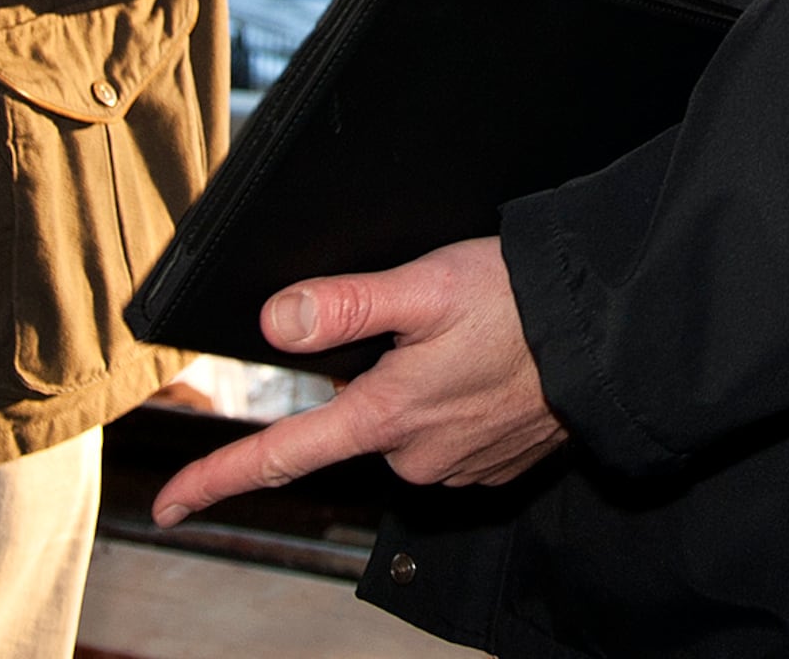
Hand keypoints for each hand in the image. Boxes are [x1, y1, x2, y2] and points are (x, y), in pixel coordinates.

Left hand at [148, 238, 564, 523]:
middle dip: (373, 378)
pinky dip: (461, 402)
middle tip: (426, 322)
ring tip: (472, 336)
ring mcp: (459, 467)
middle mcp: (416, 455)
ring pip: (408, 426)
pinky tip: (491, 365)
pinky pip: (453, 436)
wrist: (616, 337)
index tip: (171, 504)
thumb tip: (275, 321)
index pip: (282, 454)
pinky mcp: (497, 466)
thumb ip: (346, 304)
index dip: (218, 477)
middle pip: (358, 420)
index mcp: (386, 415)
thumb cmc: (526, 305)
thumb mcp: (428, 285)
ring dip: (422, 387)